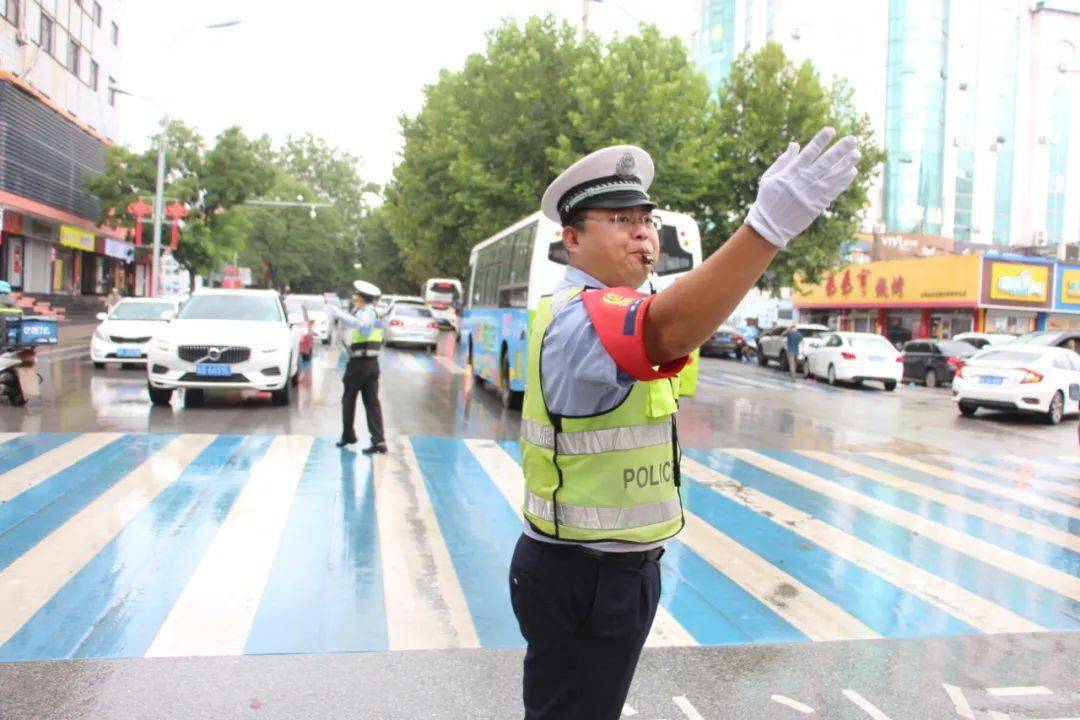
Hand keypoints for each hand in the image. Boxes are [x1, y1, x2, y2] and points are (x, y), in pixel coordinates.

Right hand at [745, 127, 860, 248]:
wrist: (769, 227)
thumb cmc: (767, 200)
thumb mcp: (769, 178)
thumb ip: (783, 161)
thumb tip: (795, 144)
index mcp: (791, 172)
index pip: (809, 152)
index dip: (821, 140)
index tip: (831, 130)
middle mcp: (803, 181)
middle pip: (826, 161)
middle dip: (840, 149)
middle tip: (853, 139)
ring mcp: (812, 193)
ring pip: (833, 175)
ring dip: (846, 164)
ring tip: (856, 153)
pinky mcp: (818, 204)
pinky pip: (834, 190)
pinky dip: (844, 181)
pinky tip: (852, 171)